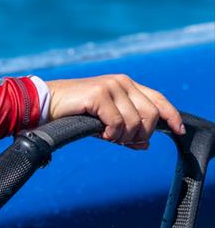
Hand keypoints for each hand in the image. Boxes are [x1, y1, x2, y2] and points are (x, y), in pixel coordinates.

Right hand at [44, 75, 184, 149]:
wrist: (47, 105)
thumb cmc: (76, 113)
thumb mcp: (106, 124)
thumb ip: (127, 132)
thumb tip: (145, 145)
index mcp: (127, 85)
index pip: (158, 99)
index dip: (171, 115)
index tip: (179, 131)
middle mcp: (122, 82)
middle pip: (151, 115)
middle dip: (141, 134)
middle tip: (123, 141)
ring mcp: (111, 86)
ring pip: (135, 122)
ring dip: (123, 137)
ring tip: (107, 136)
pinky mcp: (99, 94)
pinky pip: (117, 123)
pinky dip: (110, 134)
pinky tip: (100, 133)